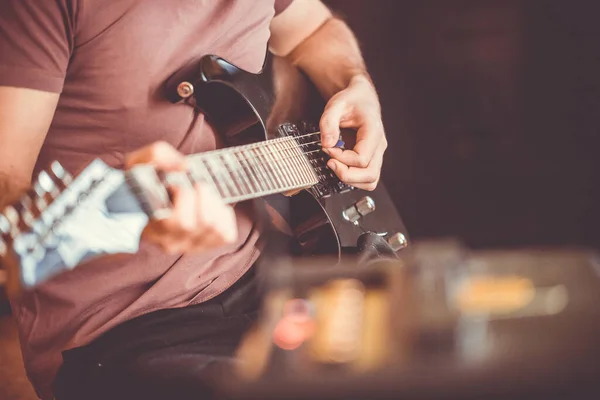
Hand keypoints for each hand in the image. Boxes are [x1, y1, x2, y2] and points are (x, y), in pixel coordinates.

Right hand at [125, 141, 237, 253]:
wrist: (156, 193)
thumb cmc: (148, 178)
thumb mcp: (143, 160)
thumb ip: (158, 156)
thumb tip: (186, 166)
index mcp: (149, 225)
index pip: (171, 221)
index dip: (182, 197)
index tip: (177, 183)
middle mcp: (167, 242)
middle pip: (191, 225)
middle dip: (200, 196)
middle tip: (196, 184)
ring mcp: (188, 247)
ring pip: (212, 229)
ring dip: (213, 204)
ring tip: (204, 193)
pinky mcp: (206, 245)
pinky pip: (225, 235)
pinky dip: (225, 217)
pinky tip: (213, 206)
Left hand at [320, 75, 386, 190]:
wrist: (361, 97)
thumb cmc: (352, 100)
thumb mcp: (336, 105)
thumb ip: (328, 122)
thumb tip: (327, 144)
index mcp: (373, 131)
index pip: (362, 159)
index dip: (342, 159)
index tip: (328, 149)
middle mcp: (379, 145)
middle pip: (370, 175)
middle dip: (346, 175)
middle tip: (330, 163)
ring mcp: (377, 154)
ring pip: (371, 181)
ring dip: (351, 179)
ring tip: (335, 165)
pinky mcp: (372, 159)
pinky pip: (367, 178)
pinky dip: (353, 178)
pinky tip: (341, 166)